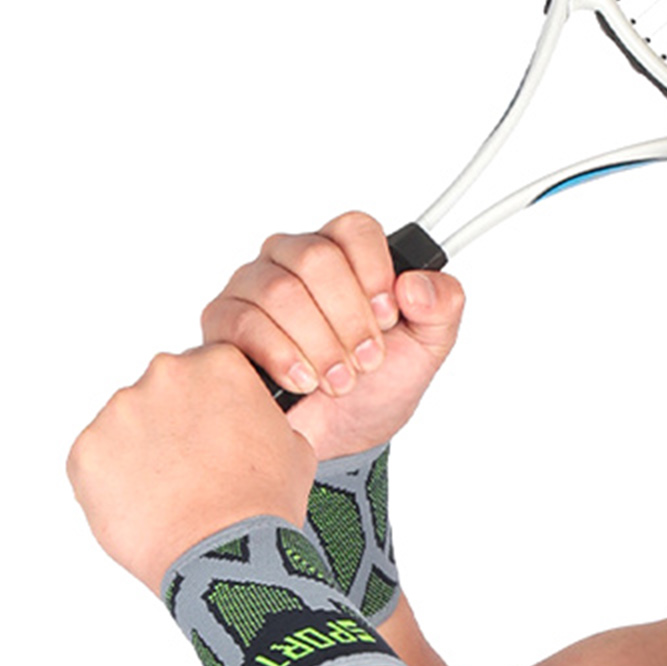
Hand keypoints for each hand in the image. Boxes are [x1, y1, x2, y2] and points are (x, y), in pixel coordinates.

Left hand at [67, 344, 316, 594]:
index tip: (215, 432)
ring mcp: (120, 410)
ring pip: (127, 424)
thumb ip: (264, 418)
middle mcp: (164, 374)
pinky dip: (113, 480)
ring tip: (168, 493)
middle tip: (192, 467)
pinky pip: (97, 459)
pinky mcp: (86, 449)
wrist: (225, 552)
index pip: (207, 368)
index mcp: (218, 363)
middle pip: (164, 390)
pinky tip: (143, 505)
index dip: (212, 404)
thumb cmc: (263, 504)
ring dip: (142, 450)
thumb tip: (252, 425)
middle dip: (174, 423)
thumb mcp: (294, 446)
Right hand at [200, 211, 465, 458]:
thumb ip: (442, 306)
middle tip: (366, 361)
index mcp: (346, 252)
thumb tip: (416, 285)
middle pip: (314, 257)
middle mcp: (295, 257)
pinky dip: (280, 355)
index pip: (355, 228)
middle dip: (347, 318)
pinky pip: (243, 321)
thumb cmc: (379, 383)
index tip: (389, 317)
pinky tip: (302, 382)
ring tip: (339, 381)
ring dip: (318, 344)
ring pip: (278, 291)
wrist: (341, 437)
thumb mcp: (428, 348)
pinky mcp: (224, 320)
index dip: (374, 273)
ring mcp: (254, 285)